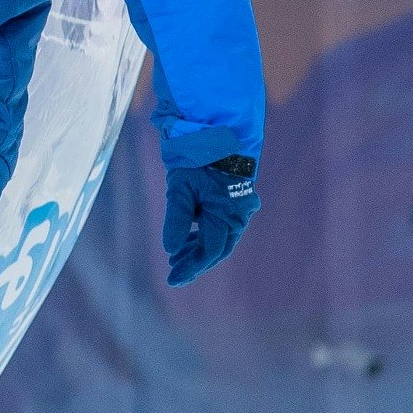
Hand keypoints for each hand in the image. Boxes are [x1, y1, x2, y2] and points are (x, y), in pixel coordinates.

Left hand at [163, 153, 258, 286]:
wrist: (219, 133)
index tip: (173, 279)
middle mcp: (240, 215)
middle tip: (173, 273)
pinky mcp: (238, 202)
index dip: (191, 266)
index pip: (209, 251)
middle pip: (217, 249)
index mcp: (227, 214)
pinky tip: (189, 239)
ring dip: (200, 249)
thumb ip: (177, 219)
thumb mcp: (180, 188)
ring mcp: (241, 209)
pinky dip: (207, 234)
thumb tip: (170, 249)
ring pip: (221, 239)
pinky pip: (223, 226)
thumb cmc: (197, 159)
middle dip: (195, 262)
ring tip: (176, 257)